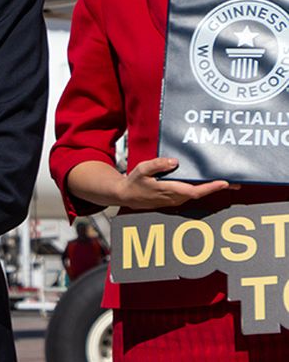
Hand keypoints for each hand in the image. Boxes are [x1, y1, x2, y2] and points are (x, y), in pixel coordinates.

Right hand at [116, 157, 233, 209]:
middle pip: (201, 192)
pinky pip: (192, 193)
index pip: (195, 190)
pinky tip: (207, 182)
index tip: (224, 183)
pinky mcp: (175, 198)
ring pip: (198, 193)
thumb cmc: (134, 183)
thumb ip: (157, 164)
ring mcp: (176, 199)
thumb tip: (174, 161)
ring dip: (211, 188)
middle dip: (218, 187)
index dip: (211, 187)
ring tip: (226, 180)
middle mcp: (176, 197)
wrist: (126, 196)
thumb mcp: (141, 170)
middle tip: (236, 182)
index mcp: (169, 190)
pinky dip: (202, 188)